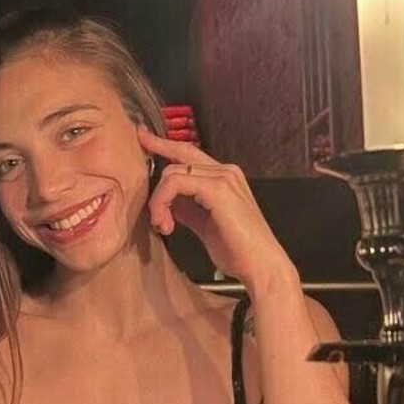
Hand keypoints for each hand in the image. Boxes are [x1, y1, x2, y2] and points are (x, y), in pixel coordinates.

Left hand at [138, 126, 297, 293]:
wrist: (261, 265)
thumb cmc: (238, 250)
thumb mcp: (205, 224)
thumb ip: (187, 208)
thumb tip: (168, 202)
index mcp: (224, 177)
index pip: (187, 153)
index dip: (163, 144)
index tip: (142, 137)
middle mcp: (225, 171)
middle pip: (176, 160)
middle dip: (156, 181)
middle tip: (152, 209)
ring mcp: (223, 177)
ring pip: (171, 173)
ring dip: (158, 201)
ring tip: (163, 226)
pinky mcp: (217, 189)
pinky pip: (175, 184)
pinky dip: (163, 203)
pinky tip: (167, 225)